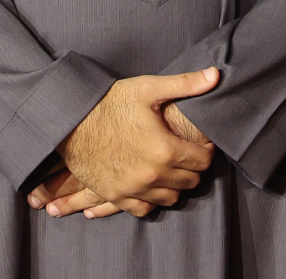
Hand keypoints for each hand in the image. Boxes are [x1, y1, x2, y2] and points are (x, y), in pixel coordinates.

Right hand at [51, 68, 217, 217]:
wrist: (69, 121)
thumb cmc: (108, 103)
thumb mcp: (146, 88)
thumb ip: (185, 84)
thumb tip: (215, 75)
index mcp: (164, 149)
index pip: (203, 161)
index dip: (204, 150)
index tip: (199, 143)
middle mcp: (152, 175)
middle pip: (190, 182)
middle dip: (191, 167)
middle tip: (184, 154)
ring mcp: (133, 189)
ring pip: (171, 198)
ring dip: (174, 184)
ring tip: (168, 168)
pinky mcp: (116, 196)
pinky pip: (145, 209)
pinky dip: (151, 199)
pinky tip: (149, 184)